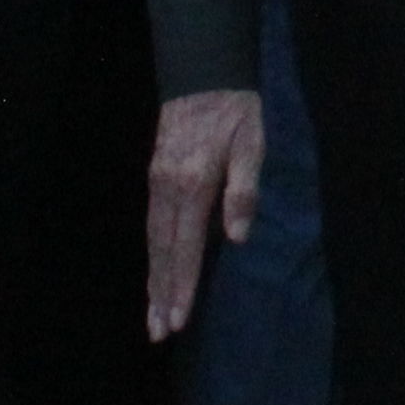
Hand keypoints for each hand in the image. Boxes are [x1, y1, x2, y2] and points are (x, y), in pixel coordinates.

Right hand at [145, 89, 269, 340]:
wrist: (203, 70)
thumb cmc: (236, 109)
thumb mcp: (252, 142)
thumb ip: (245, 188)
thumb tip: (238, 236)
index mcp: (194, 183)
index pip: (185, 246)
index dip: (182, 284)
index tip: (178, 319)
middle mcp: (167, 187)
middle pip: (162, 251)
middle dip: (161, 294)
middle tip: (158, 333)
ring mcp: (157, 181)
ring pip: (152, 240)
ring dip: (153, 280)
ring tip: (153, 316)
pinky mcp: (155, 175)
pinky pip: (151, 225)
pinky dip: (153, 255)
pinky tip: (156, 273)